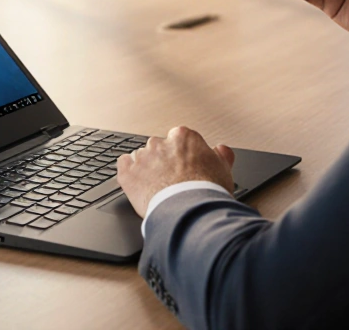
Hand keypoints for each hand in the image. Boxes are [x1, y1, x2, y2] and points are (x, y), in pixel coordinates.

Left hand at [116, 126, 235, 217]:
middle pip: (159, 148)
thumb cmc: (206, 193)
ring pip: (141, 157)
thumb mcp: (224, 170)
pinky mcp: (128, 173)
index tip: (184, 167)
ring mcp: (143, 157)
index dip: (182, 155)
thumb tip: (221, 150)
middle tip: (172, 180)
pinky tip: (138, 184)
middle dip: (163, 161)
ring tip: (157, 187)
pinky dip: (129, 173)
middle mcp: (161, 143)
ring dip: (147, 169)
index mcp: (183, 137)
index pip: (179, 139)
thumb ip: (222, 155)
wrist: (189, 212)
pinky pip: (124, 165)